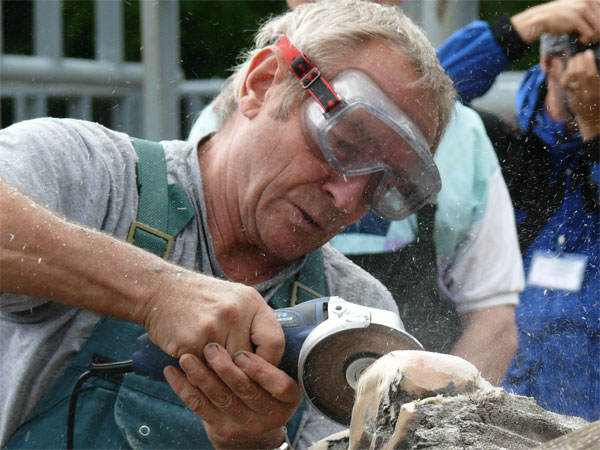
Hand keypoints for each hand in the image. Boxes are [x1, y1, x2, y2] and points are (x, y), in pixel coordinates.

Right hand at [140, 271, 284, 365]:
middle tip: (225, 367)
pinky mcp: (193, 340)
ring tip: (206, 361)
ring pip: (226, 369)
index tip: (256, 369)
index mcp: (252, 301)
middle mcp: (237, 312)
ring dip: (216, 372)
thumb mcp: (233, 300)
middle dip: (238, 370)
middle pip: (249, 361)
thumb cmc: (199, 299)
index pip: (275, 343)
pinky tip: (190, 355)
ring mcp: (215, 325)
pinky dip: (198, 370)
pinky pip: (203, 370)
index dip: (268, 362)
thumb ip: (252, 325)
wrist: (159, 289)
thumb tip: (269, 362)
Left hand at [164, 343, 302, 448]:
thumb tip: (248, 321)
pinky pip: (200, 407)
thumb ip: (268, 349)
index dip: (260, 371)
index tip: (241, 354)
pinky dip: (184, 389)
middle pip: (247, 390)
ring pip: (221, 397)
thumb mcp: (275, 369)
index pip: (281, 385)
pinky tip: (172, 372)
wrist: (249, 421)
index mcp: (289, 397)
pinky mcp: (223, 429)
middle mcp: (272, 414)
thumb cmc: (261, 380)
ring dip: (201, 376)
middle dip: (226, 369)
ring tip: (186, 357)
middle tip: (209, 348)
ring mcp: (247, 424)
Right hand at [511, 0, 599, 43]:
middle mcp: (587, 1)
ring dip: (594, 36)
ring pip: (598, 27)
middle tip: (590, 38)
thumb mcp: (576, 10)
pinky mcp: (576, 18)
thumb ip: (589, 12)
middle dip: (598, 32)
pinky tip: (580, 40)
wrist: (542, 19)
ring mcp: (581, 9)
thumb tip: (598, 23)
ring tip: (585, 39)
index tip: (595, 32)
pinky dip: (586, 39)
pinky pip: (589, 33)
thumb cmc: (559, 17)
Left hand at [562, 49, 599, 139]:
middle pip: (577, 73)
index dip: (588, 61)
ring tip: (576, 60)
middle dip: (578, 60)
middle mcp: (585, 93)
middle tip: (581, 55)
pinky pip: (564, 83)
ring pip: (569, 77)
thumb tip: (591, 58)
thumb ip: (597, 76)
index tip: (588, 53)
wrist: (592, 118)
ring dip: (571, 65)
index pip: (589, 73)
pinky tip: (570, 68)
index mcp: (596, 90)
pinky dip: (566, 73)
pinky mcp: (569, 95)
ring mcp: (575, 94)